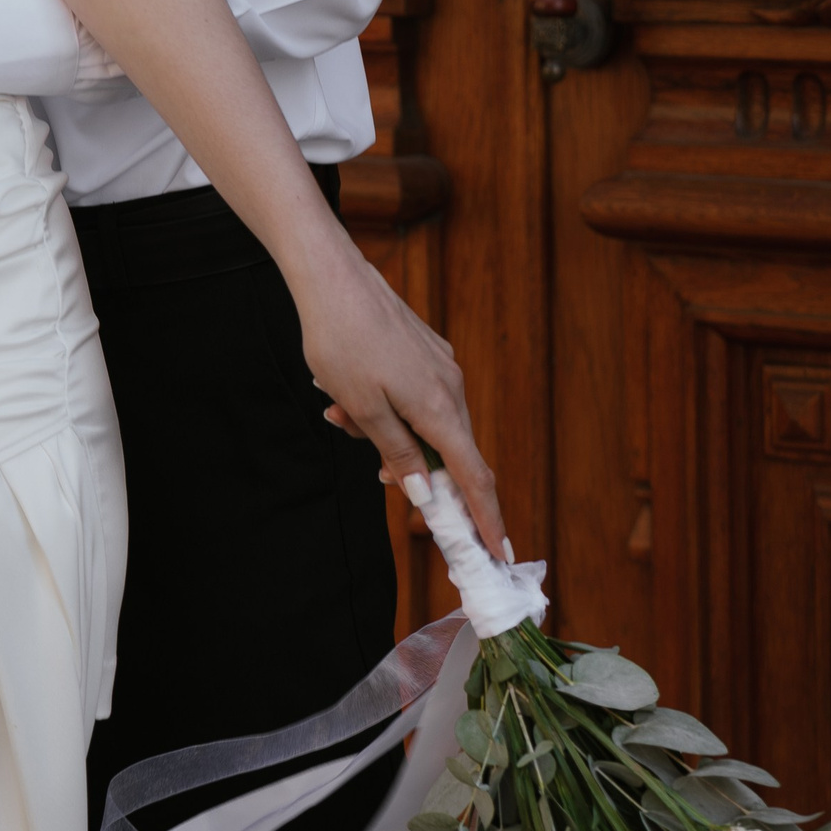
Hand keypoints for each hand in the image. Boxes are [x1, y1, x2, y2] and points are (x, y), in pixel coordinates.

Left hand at [289, 237, 508, 558]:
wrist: (332, 277)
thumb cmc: (342, 342)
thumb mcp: (363, 409)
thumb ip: (398, 454)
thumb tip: (427, 495)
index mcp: (439, 408)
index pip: (474, 476)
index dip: (487, 518)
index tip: (498, 552)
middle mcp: (450, 387)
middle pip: (445, 452)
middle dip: (409, 467)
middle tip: (373, 468)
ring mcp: (439, 365)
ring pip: (423, 423)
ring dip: (384, 432)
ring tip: (339, 412)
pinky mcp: (425, 350)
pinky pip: (413, 396)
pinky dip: (385, 407)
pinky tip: (345, 394)